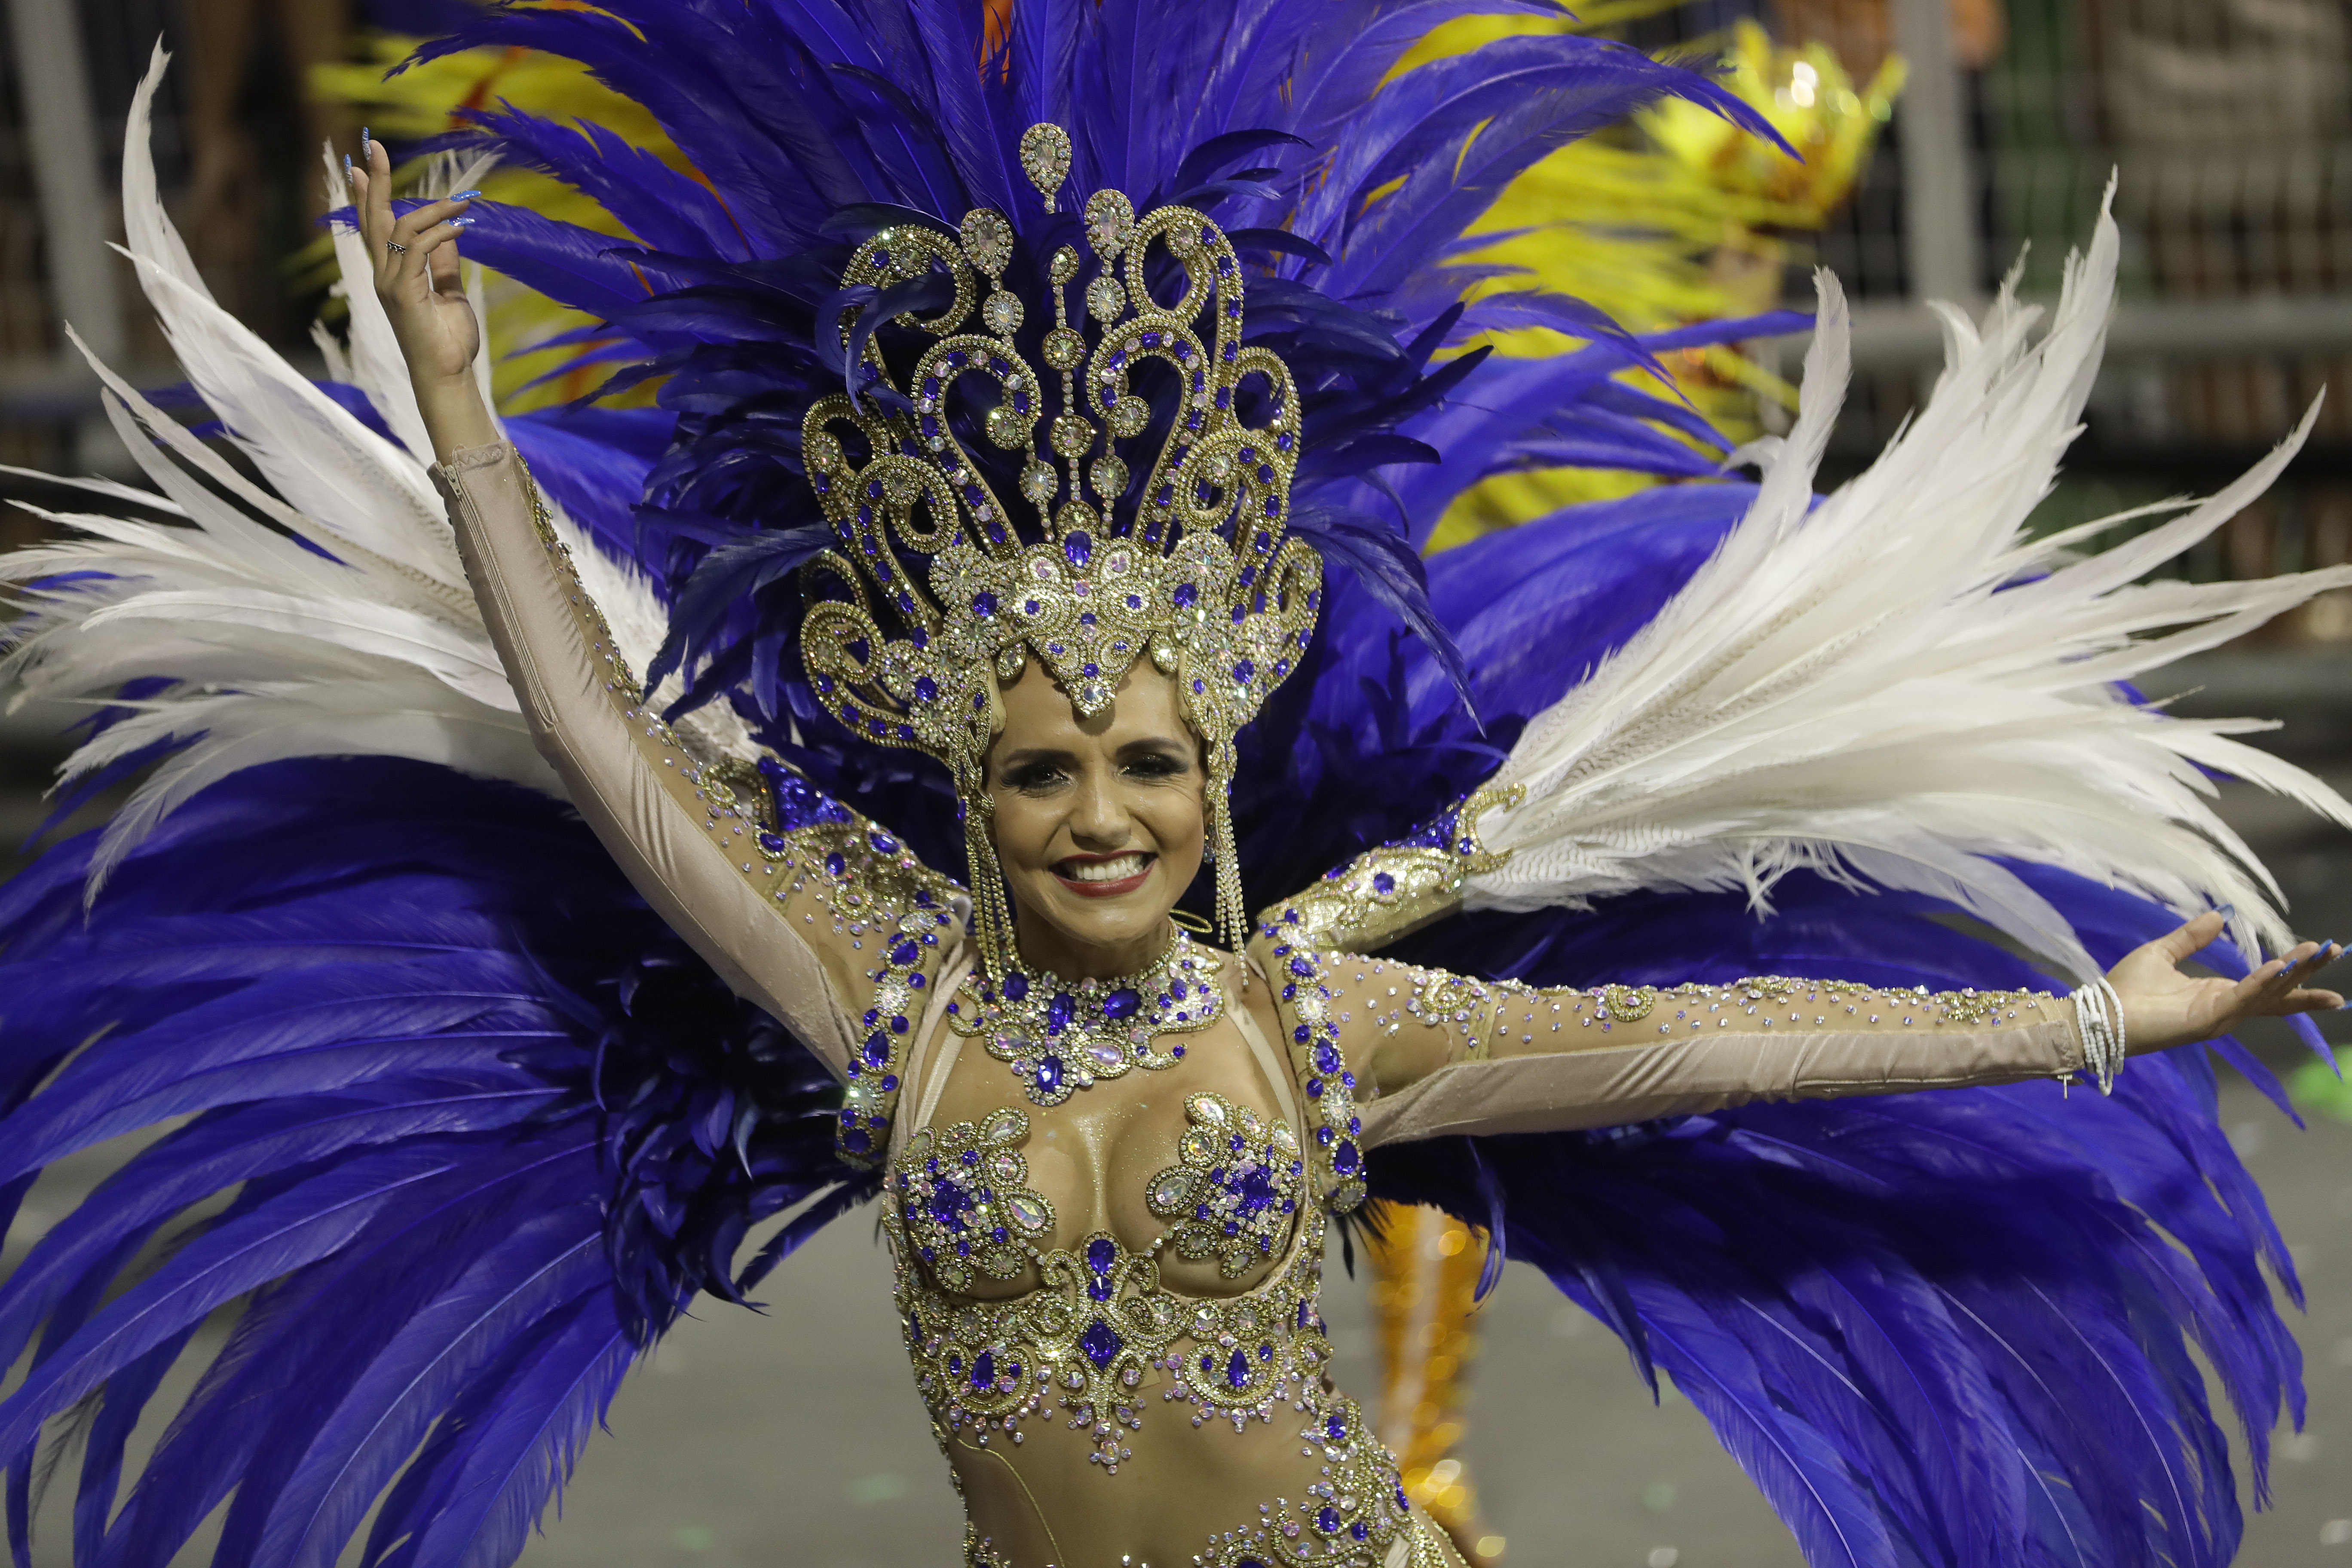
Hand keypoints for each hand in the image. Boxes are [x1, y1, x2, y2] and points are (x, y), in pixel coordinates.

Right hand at [351, 134, 479, 389]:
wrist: (447, 375)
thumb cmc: (448, 340)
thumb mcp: (449, 293)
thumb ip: (445, 264)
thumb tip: (450, 234)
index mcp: (391, 275)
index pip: (374, 227)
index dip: (367, 195)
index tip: (363, 165)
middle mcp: (383, 276)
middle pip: (374, 219)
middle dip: (374, 181)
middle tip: (375, 146)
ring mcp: (389, 284)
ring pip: (399, 229)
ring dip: (431, 209)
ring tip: (461, 202)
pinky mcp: (403, 293)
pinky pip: (418, 249)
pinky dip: (440, 233)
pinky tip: (462, 228)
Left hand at [2107, 911, 2342, 1053]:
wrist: (2100, 1014)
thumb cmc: (2125, 990)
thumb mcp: (2162, 953)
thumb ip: (2192, 937)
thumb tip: (2220, 916)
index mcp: (2217, 993)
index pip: (2267, 983)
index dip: (2294, 968)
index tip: (2320, 949)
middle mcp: (2226, 1008)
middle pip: (2278, 990)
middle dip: (2308, 973)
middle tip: (2337, 951)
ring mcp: (2220, 1016)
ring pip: (2267, 993)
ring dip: (2293, 973)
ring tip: (2318, 951)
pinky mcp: (2207, 1019)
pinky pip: (2242, 998)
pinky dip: (2262, 982)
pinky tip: (2280, 966)